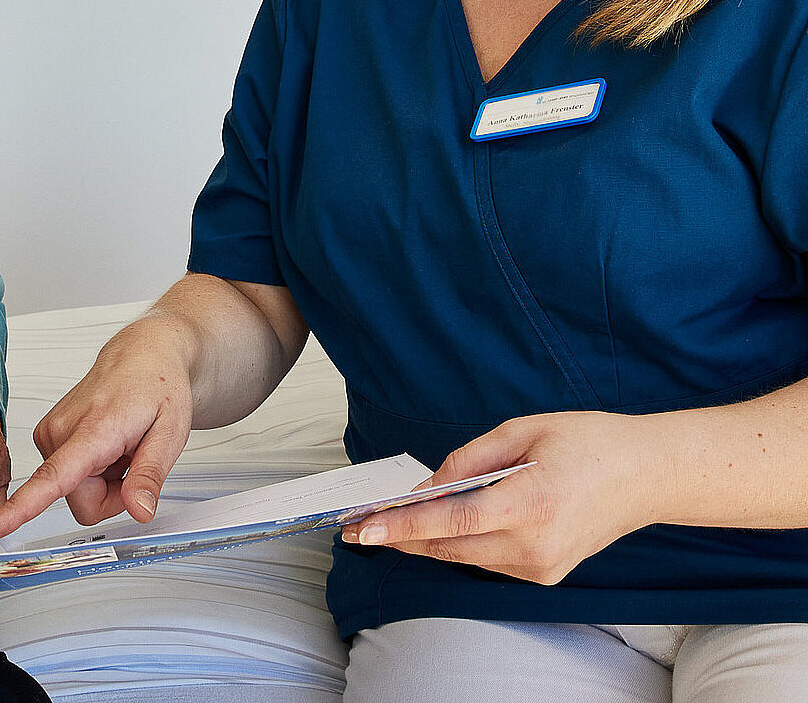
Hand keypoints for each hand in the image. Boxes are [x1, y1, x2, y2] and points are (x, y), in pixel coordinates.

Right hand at [0, 320, 194, 538]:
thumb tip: (138, 512)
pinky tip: (108, 444)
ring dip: (104, 480)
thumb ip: (150, 475)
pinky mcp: (47, 435)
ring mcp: (51, 432)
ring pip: (75, 492)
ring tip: (121, 445)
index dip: (22, 507)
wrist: (142, 354)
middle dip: (113, 494)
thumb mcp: (171, 432)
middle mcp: (61, 429)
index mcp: (93, 429)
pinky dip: (94, 469)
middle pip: (83, 503)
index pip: (53, 477)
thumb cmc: (157, 385)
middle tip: (134, 458)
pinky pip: (70, 479)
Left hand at [340, 411, 659, 584]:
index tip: (364, 528)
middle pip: (450, 547)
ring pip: (465, 557)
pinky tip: (438, 524)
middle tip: (358, 525)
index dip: (403, 525)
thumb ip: (469, 458)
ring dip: (426, 540)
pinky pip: (488, 560)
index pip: (451, 522)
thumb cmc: (589, 443)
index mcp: (531, 503)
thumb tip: (427, 484)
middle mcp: (536, 545)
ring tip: (387, 521)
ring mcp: (543, 566)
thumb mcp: (523, 431)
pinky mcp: (546, 574)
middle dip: (401, 536)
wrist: (647, 476)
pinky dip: (459, 543)